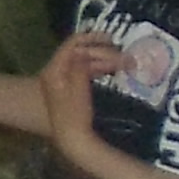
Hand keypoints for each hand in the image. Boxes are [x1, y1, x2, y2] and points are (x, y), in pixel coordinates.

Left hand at [38, 34, 119, 148]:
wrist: (72, 141)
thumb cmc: (74, 116)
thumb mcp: (79, 89)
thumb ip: (81, 67)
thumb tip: (86, 51)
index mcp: (54, 70)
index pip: (72, 44)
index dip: (91, 38)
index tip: (111, 39)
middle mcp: (56, 72)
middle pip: (80, 53)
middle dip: (103, 52)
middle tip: (124, 56)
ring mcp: (63, 81)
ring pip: (84, 63)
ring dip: (104, 61)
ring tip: (124, 63)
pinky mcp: (71, 90)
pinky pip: (85, 73)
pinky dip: (99, 70)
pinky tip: (114, 71)